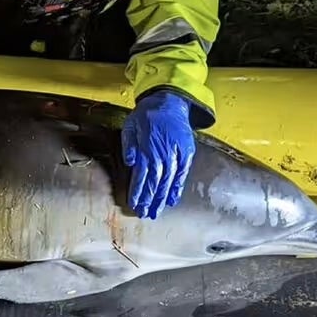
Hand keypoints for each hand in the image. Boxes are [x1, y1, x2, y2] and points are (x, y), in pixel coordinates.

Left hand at [121, 90, 195, 218]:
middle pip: (155, 183)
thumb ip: (129, 145)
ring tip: (156, 212)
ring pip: (167, 182)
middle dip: (149, 200)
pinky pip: (181, 175)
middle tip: (144, 214)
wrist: (170, 102)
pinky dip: (177, 188)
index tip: (134, 204)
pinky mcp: (187, 154)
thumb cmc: (146, 116)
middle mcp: (162, 154)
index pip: (141, 176)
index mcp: (147, 149)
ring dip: (161, 198)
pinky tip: (172, 200)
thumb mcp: (130, 126)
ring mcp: (176, 155)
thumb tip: (130, 162)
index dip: (138, 192)